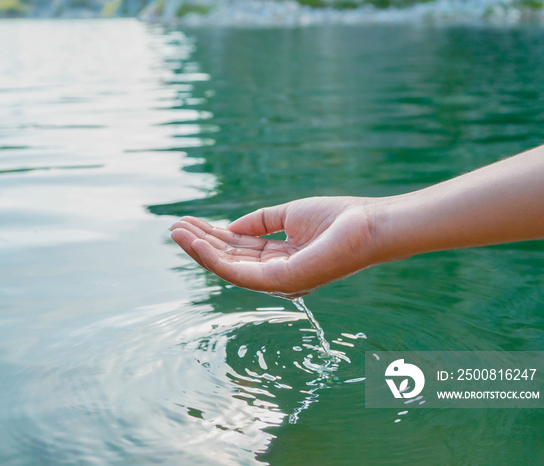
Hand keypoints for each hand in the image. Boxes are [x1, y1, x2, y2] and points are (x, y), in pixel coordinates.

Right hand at [169, 197, 380, 297]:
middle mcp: (276, 275)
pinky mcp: (281, 282)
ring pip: (228, 268)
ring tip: (176, 232)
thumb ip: (260, 222)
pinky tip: (196, 241)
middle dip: (200, 243)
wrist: (370, 224)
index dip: (213, 236)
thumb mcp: (289, 215)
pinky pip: (238, 271)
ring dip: (199, 250)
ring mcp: (278, 282)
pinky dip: (214, 257)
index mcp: (280, 260)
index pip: (239, 250)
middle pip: (230, 260)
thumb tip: (228, 226)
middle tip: (174, 227)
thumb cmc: (338, 219)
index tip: (190, 222)